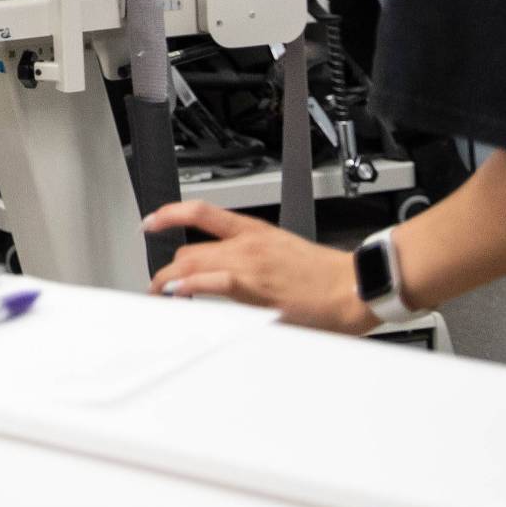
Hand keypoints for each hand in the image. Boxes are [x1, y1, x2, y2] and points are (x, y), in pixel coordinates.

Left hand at [143, 202, 371, 332]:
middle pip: (190, 249)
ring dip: (169, 281)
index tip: (151, 222)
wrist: (354, 285)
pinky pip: (214, 281)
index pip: (202, 212)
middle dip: (167, 268)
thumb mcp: (283, 252)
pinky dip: (191, 286)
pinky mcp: (257, 287)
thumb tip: (230, 276)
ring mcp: (250, 264)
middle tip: (158, 284)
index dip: (169, 214)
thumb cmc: (326, 275)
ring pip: (193, 264)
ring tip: (161, 294)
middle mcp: (248, 243)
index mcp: (255, 231)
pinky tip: (179, 293)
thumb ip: (254, 260)